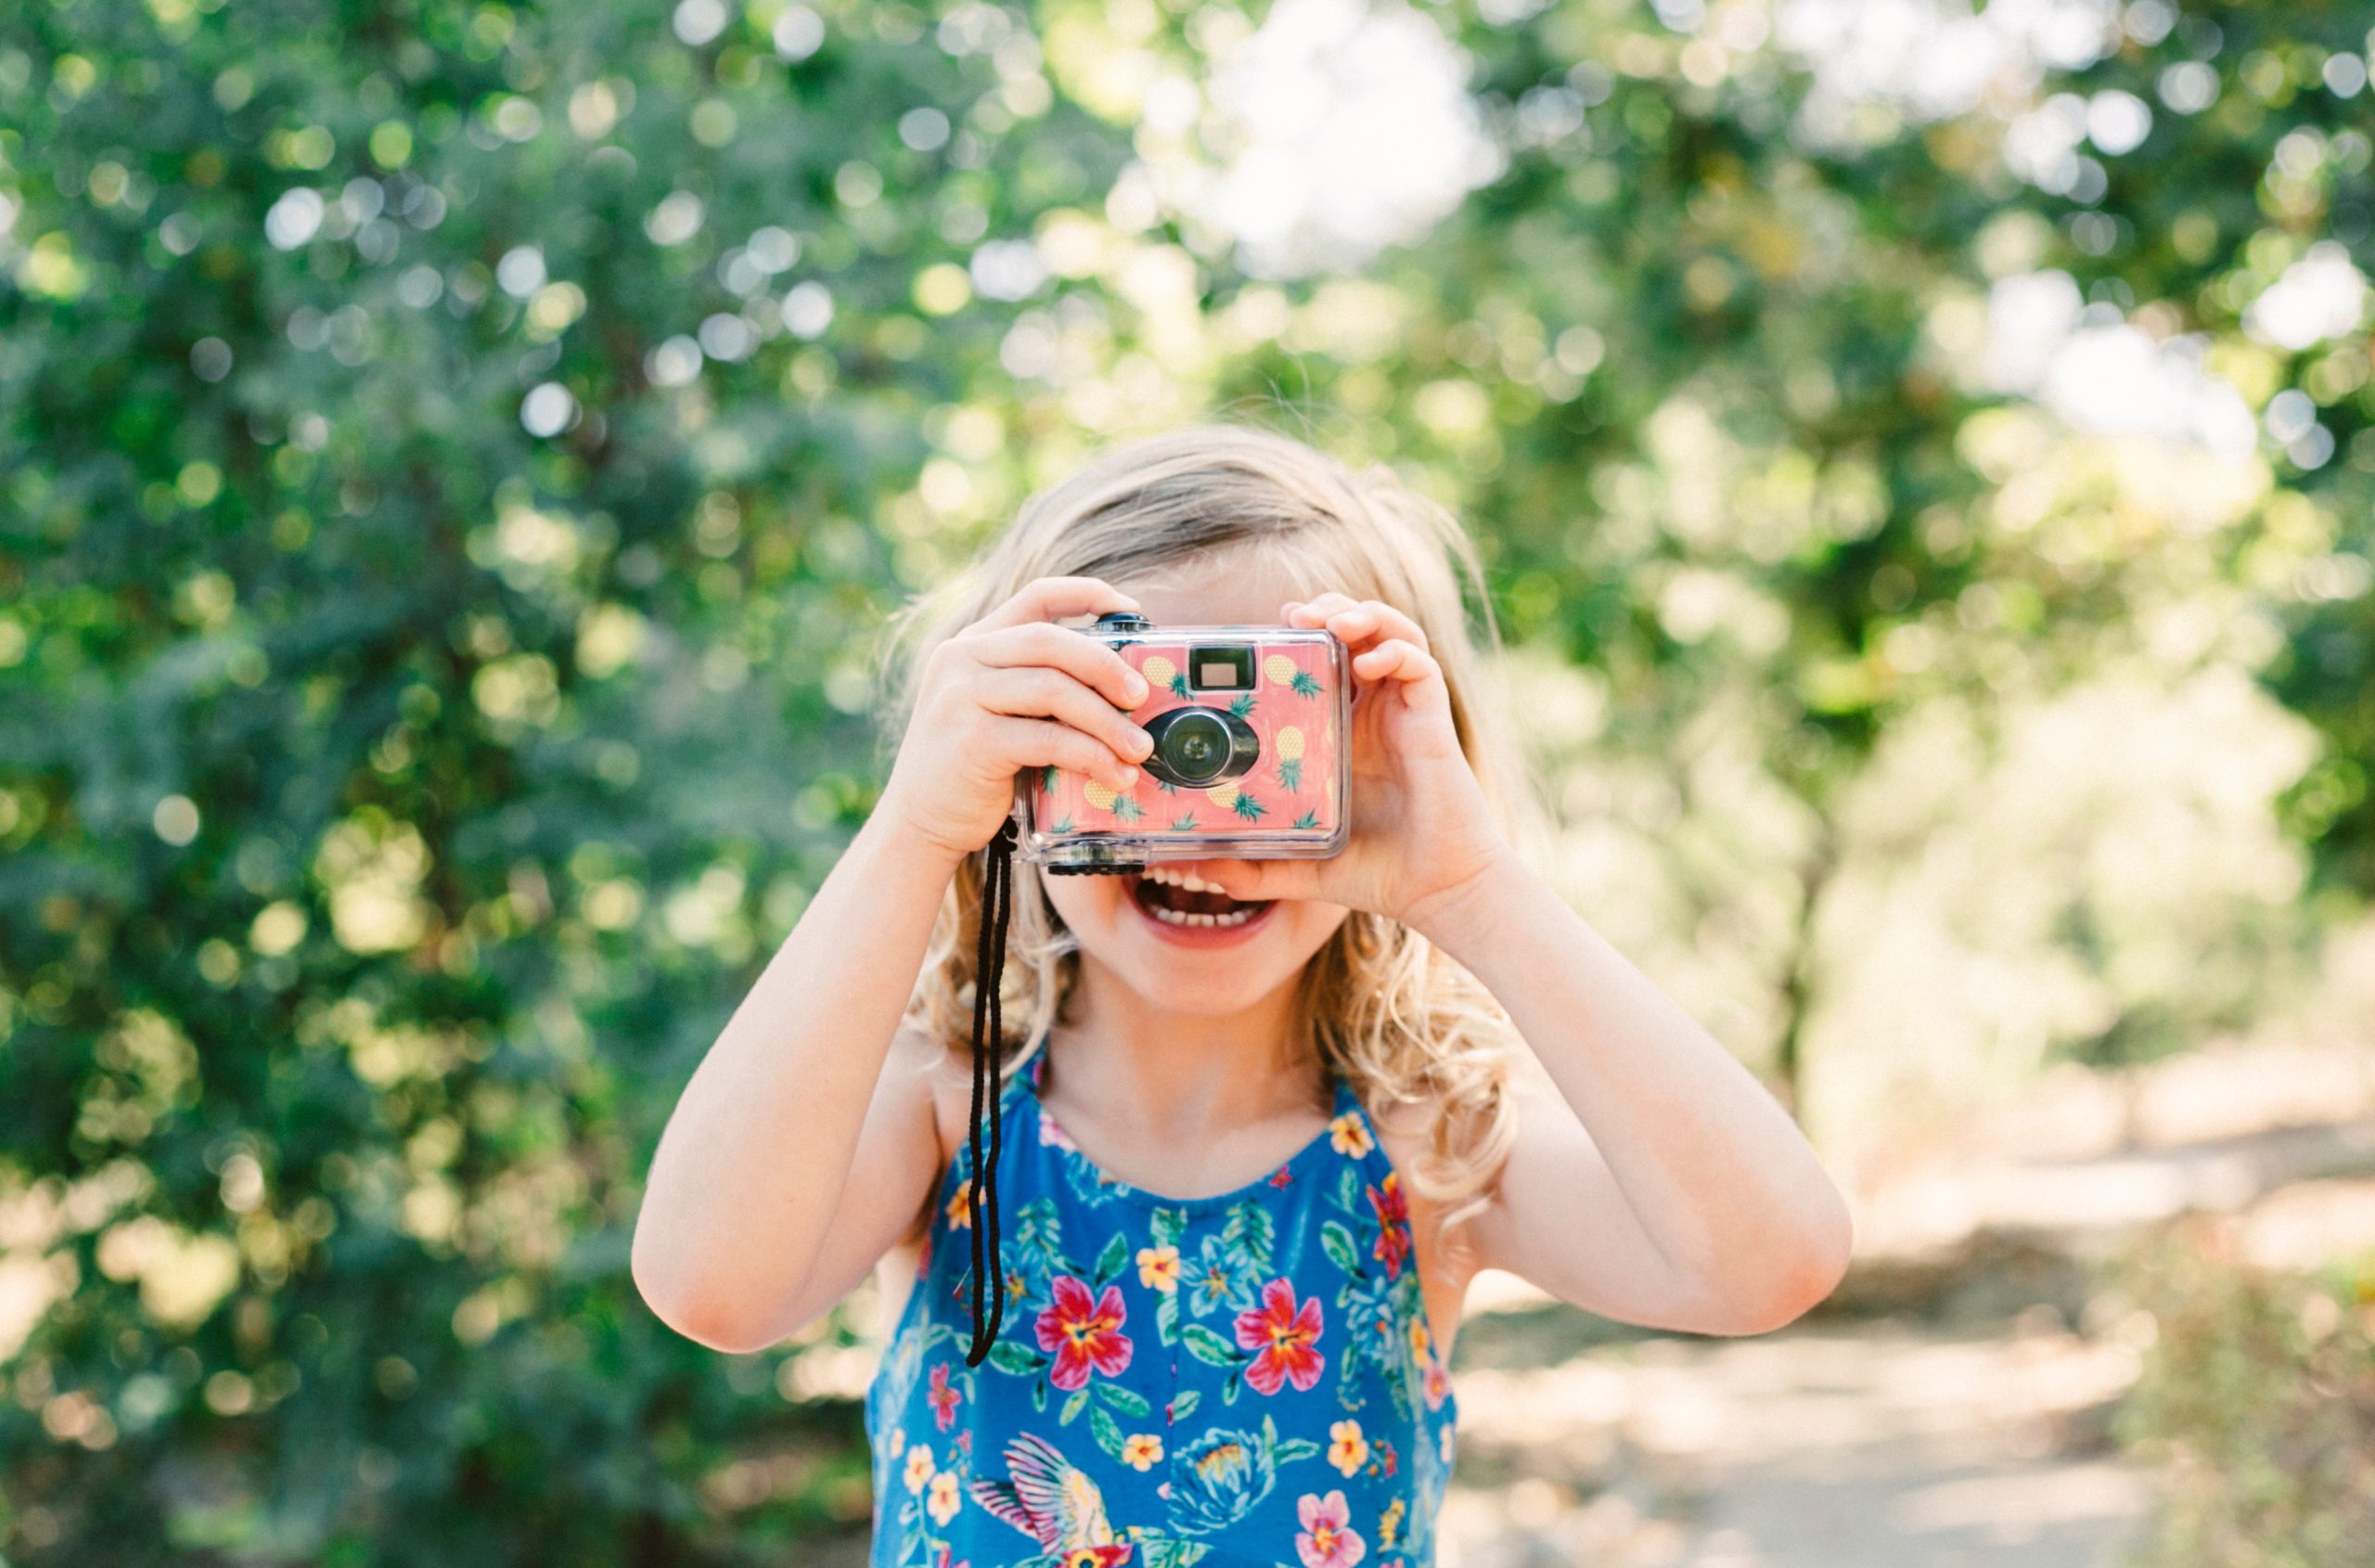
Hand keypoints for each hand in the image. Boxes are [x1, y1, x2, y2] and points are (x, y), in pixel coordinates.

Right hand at [875, 576, 1158, 866]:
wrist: (919, 823)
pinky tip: (1114, 775)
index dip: (1089, 595)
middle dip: (1107, 666)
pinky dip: (1091, 756)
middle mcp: (961, 659)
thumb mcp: (998, 712)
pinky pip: (1048, 738)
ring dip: (1108, 721)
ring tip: (1140, 748)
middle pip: (1050, 641)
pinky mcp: (972, 742)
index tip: (1132, 612)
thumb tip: (1125, 691)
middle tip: (1143, 695)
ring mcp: (961, 698)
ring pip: (1054, 690)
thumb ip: (1038, 690)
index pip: (1036, 597)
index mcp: (973, 643)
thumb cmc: (974, 769)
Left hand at [1178, 593, 1512, 928]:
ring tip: (1334, 621)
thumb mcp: (1298, 866)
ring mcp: (1403, 712)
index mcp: (1341, 732)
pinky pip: (1420, 665)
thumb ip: (1248, 867)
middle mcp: (1373, 713)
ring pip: (1392, 634)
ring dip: (1364, 614)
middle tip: (1295, 615)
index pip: (1320, 664)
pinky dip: (1396, 650)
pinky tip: (1368, 664)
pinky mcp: (1433, 719)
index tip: (1265, 634)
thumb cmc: (1374, 871)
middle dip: (1328, 610)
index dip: (1297, 639)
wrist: (1434, 890)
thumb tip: (1188, 865)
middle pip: (1356, 634)